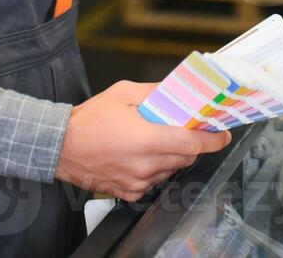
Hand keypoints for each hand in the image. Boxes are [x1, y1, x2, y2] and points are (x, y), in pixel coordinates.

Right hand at [53, 81, 230, 199]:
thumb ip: (155, 92)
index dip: (213, 141)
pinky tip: (141, 155)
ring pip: (170, 170)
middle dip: (190, 144)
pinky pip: (153, 181)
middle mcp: (145, 164)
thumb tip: (176, 91)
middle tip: (184, 129)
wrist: (59, 146)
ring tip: (154, 139)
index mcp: (147, 139)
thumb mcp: (123, 93)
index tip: (223, 135)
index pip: (193, 145)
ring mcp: (136, 181)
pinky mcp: (127, 191)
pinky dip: (154, 169)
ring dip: (171, 156)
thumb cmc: (88, 120)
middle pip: (185, 158)